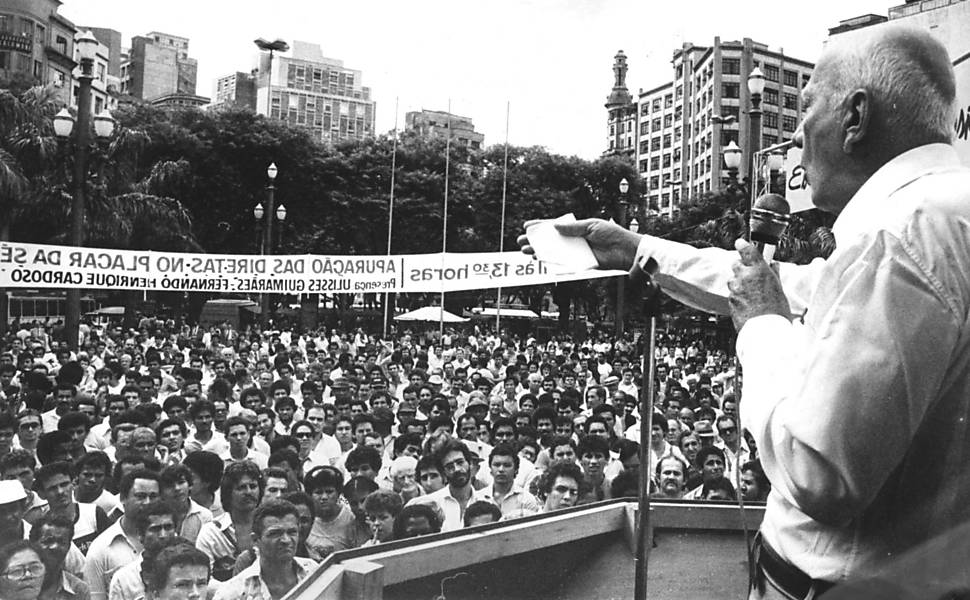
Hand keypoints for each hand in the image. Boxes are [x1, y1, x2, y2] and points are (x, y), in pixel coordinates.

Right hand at [516, 218, 641, 270]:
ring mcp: (576, 253)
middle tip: (521, 242)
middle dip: (535, 242)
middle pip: (551, 242)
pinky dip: (552, 264)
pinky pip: (564, 265)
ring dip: (540, 253)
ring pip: (554, 253)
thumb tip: (554, 227)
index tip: (526, 227)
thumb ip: (573, 228)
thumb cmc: (611, 235)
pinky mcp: (581, 265)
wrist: (625, 251)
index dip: (540, 227)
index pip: (555, 227)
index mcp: (576, 229)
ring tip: (527, 252)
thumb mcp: (591, 225)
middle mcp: (574, 241)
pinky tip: (542, 262)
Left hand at [727, 239, 790, 330]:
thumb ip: (773, 274)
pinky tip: (748, 304)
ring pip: (733, 280)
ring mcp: (736, 289)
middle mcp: (745, 277)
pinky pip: (732, 294)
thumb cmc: (776, 311)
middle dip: (741, 267)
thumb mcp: (779, 289)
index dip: (743, 246)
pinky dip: (738, 296)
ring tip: (751, 294)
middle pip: (736, 264)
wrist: (766, 331)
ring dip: (739, 283)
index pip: (747, 250)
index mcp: (759, 270)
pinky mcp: (730, 300)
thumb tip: (773, 265)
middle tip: (750, 274)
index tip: (740, 243)